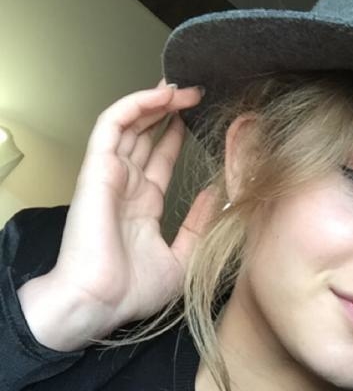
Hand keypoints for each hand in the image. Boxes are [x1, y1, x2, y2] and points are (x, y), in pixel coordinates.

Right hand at [18, 83, 212, 350]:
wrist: (100, 303)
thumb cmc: (132, 292)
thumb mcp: (181, 258)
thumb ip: (198, 225)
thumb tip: (215, 195)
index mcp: (141, 207)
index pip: (159, 160)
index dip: (176, 137)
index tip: (200, 119)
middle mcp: (124, 187)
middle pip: (144, 135)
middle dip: (168, 111)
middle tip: (195, 92)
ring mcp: (109, 176)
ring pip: (129, 123)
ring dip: (154, 101)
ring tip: (183, 87)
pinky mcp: (97, 169)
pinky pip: (111, 125)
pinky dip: (134, 105)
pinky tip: (160, 97)